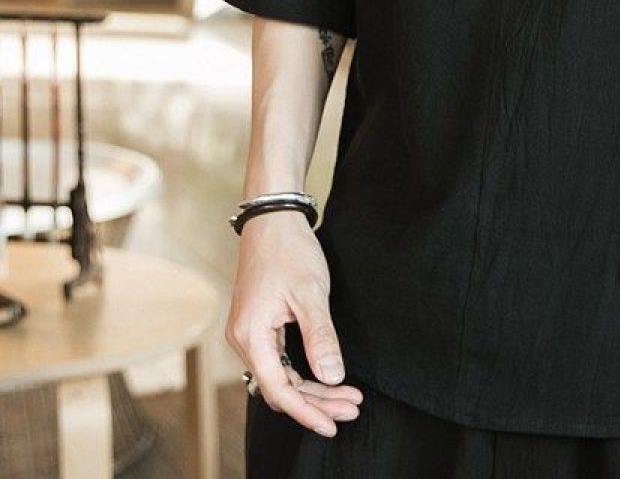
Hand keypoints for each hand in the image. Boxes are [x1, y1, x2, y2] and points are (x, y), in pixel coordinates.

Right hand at [225, 210, 363, 436]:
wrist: (272, 220)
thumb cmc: (289, 251)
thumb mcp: (311, 293)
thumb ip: (320, 337)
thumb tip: (332, 378)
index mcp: (251, 336)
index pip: (279, 390)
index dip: (307, 411)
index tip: (334, 424)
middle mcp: (243, 340)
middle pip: (280, 387)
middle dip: (317, 401)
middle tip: (352, 408)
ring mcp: (249, 333)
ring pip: (281, 375)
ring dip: (312, 389)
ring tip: (347, 397)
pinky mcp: (259, 325)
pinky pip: (279, 360)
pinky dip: (303, 371)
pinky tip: (326, 377)